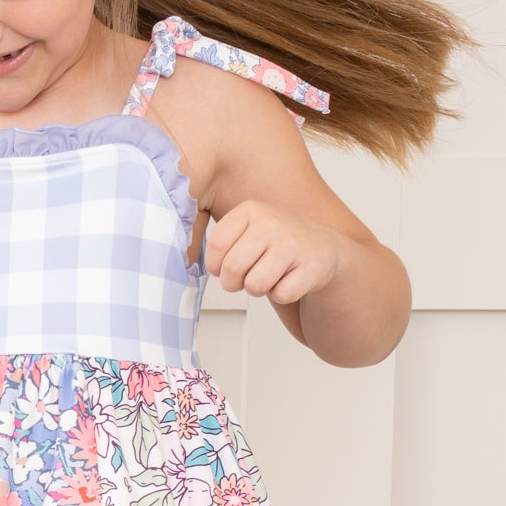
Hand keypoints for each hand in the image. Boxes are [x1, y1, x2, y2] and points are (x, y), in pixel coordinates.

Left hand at [204, 200, 347, 302]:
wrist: (325, 250)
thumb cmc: (277, 245)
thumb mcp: (247, 231)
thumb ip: (219, 242)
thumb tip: (180, 258)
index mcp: (250, 210)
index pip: (215, 247)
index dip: (217, 267)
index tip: (227, 266)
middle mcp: (272, 221)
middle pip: (233, 270)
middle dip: (236, 283)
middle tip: (249, 277)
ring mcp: (294, 243)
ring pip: (256, 285)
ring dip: (261, 289)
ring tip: (273, 274)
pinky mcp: (313, 266)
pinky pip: (281, 295)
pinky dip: (283, 294)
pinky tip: (293, 277)